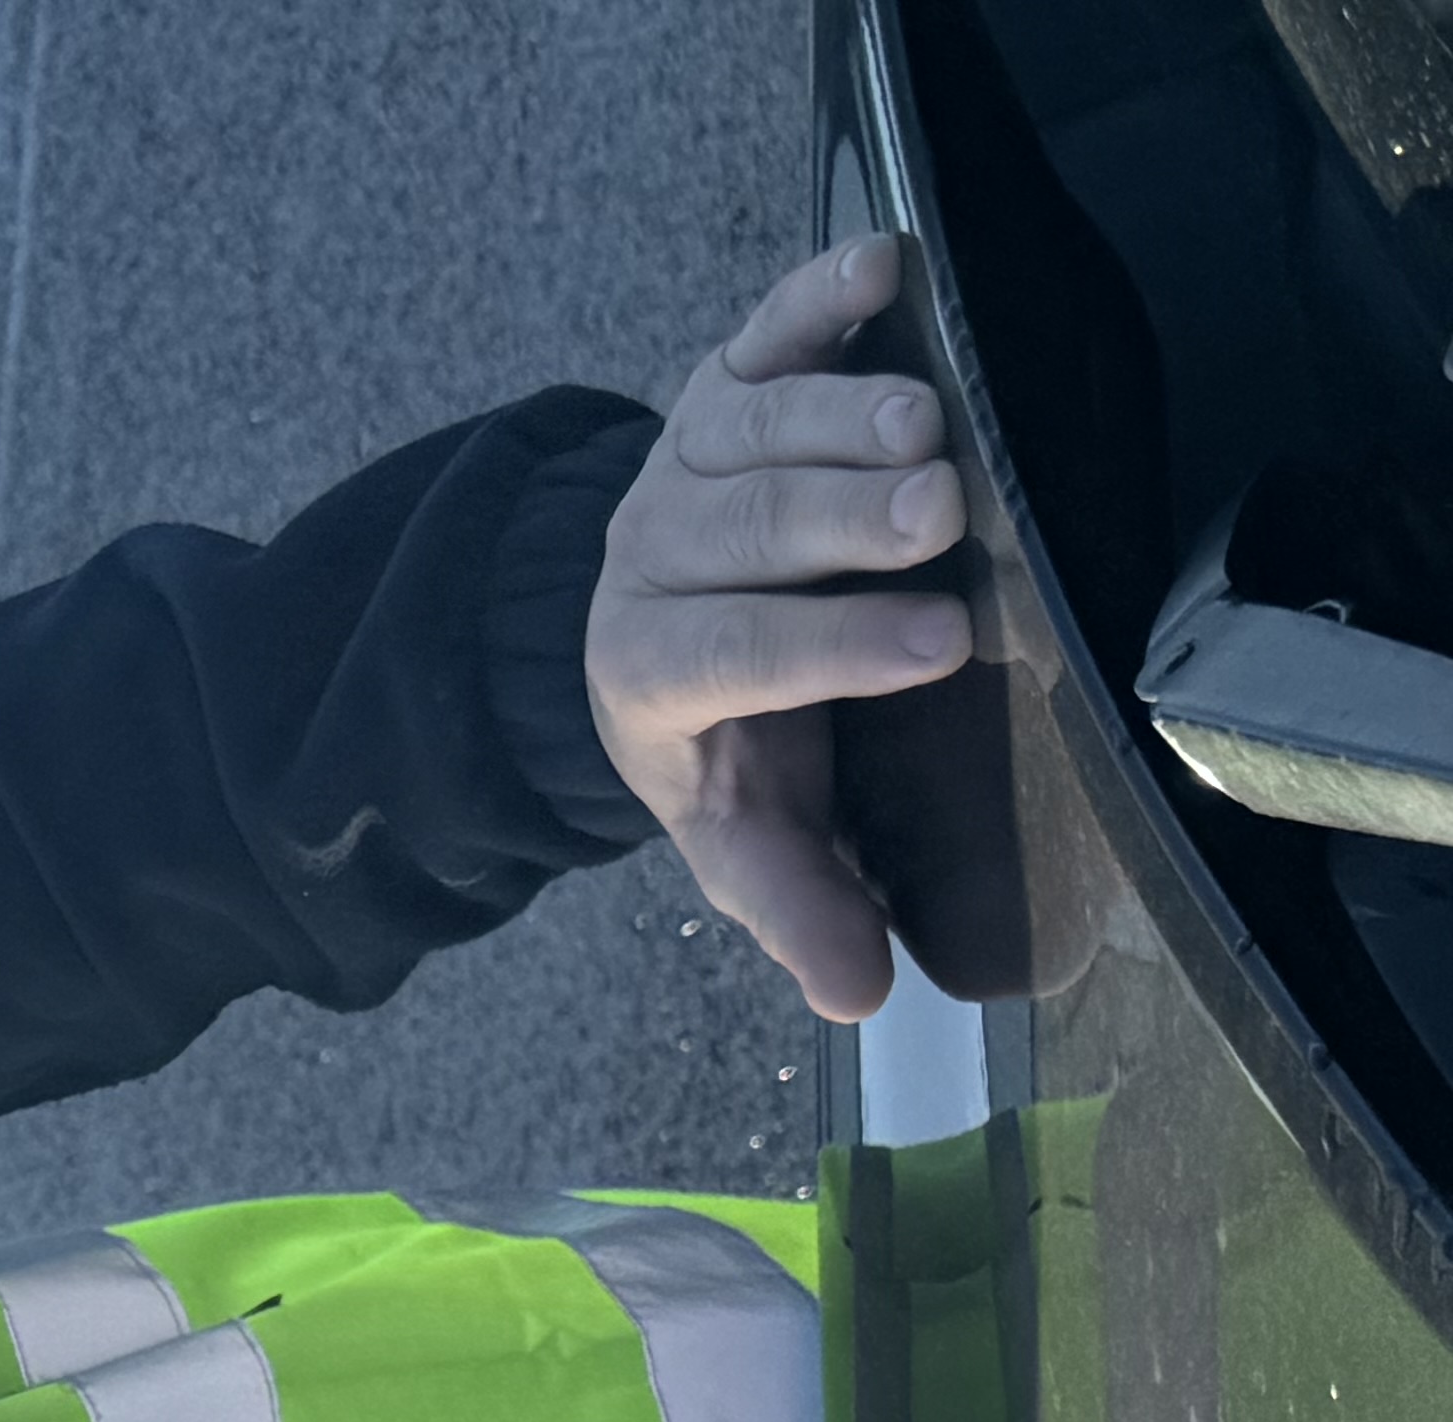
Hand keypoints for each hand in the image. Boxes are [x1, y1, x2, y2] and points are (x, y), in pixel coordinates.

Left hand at [589, 237, 979, 1023]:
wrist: (645, 619)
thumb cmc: (722, 732)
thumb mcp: (744, 830)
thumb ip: (794, 904)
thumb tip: (856, 993)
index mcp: (652, 667)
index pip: (730, 654)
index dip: (826, 650)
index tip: (936, 643)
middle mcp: (657, 552)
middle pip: (746, 530)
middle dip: (838, 523)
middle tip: (936, 512)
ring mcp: (688, 457)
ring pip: (754, 426)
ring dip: (841, 419)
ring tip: (928, 423)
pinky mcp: (726, 379)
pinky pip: (766, 329)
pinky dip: (819, 294)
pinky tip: (883, 268)